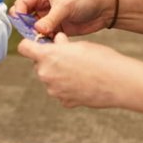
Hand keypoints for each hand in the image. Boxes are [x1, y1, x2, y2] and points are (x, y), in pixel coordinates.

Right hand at [10, 0, 114, 37]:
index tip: (23, 24)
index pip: (22, 3)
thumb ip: (50, 19)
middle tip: (33, 34)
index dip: (19, 14)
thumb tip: (37, 30)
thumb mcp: (66, 7)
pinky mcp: (55, 28)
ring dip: (36, 35)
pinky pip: (44, 36)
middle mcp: (42, 5)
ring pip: (33, 29)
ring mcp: (48, 17)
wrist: (104, 9)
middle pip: (25, 17)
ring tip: (43, 40)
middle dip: (26, 26)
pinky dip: (45, 40)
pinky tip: (50, 42)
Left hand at [17, 34, 131, 108]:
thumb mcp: (80, 45)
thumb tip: (57, 41)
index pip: (24, 48)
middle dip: (49, 60)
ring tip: (80, 71)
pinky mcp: (64, 101)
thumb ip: (63, 45)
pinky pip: (60, 91)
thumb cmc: (101, 59)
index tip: (39, 44)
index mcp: (48, 56)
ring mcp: (54, 90)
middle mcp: (46, 74)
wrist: (118, 82)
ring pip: (50, 78)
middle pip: (38, 64)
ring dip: (59, 74)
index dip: (31, 44)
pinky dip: (68, 87)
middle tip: (69, 57)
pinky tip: (83, 83)